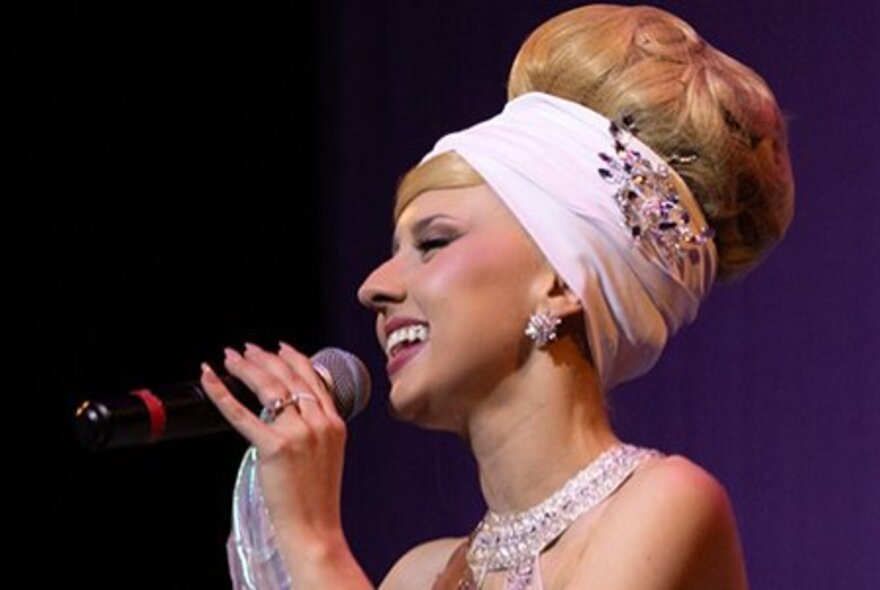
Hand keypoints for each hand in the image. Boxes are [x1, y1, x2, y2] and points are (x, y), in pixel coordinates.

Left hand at [200, 341, 347, 550]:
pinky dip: (222, 392)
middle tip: (246, 349)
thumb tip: (290, 414)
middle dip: (265, 358)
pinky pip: (242, 413)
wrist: (315, 528)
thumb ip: (315, 430)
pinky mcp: (275, 448)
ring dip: (247, 367)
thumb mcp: (328, 456)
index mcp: (335, 423)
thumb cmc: (317, 500)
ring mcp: (298, 434)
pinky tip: (211, 378)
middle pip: (289, 377)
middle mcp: (319, 423)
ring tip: (231, 357)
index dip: (294, 358)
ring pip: (269, 387)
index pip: (313, 378)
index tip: (279, 347)